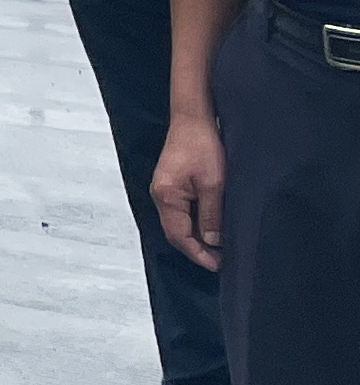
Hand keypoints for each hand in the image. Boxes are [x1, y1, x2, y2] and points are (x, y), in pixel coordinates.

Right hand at [150, 114, 226, 271]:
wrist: (193, 118)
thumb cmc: (202, 145)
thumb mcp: (214, 184)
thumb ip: (212, 215)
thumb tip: (214, 242)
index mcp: (166, 196)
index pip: (179, 236)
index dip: (199, 254)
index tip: (219, 266)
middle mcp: (160, 195)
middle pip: (176, 232)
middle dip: (198, 249)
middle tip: (223, 260)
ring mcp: (164, 190)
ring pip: (179, 223)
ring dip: (197, 237)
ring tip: (221, 247)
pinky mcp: (172, 184)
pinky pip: (182, 212)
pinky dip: (196, 223)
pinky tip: (212, 226)